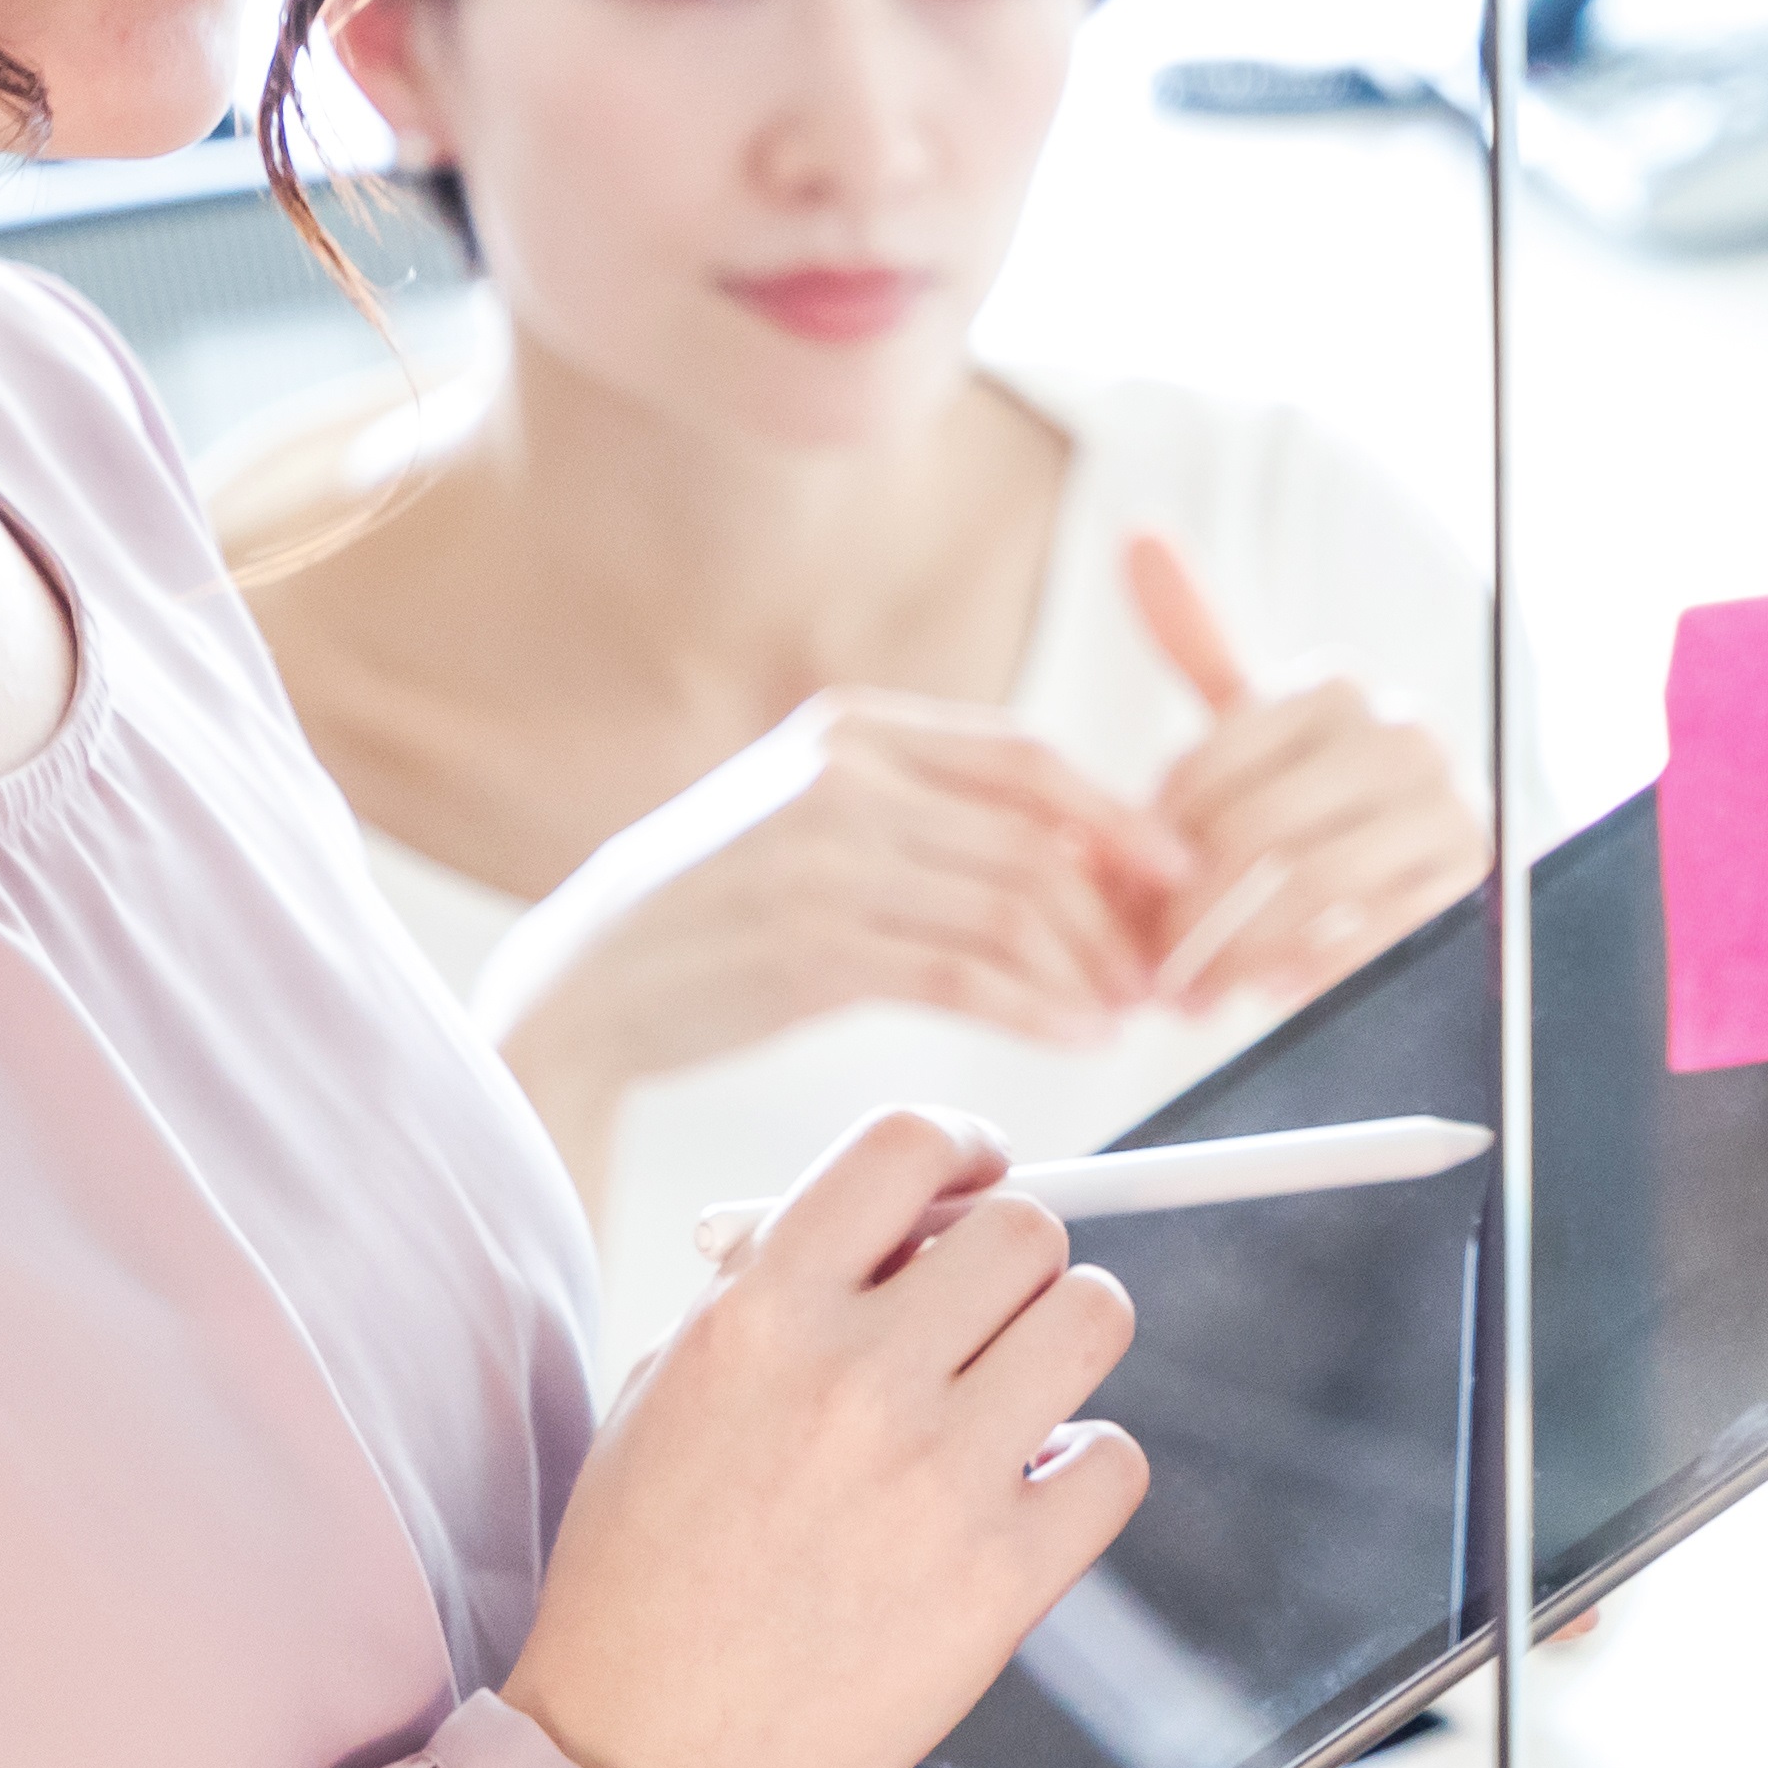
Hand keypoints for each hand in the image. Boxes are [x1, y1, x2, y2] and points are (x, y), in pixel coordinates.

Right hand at [470, 697, 1194, 1169]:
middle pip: (1036, 837)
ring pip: (1012, 907)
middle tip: (1158, 973)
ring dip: (1087, 969)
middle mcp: (844, 779)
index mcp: (854, 730)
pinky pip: (964, 975)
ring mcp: (827, 861)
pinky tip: (1075, 1037)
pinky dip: (1038, 1009)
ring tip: (1121, 1014)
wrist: (591, 981)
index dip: (1117, 818)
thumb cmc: (720, 907)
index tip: (1176, 874)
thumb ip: (926, 813)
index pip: (1026, 758)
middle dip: (1118, 913)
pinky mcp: (814, 949)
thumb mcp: (814, 815)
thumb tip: (1078, 852)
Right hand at [501, 1109, 1153, 1767]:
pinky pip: (1115, 1460)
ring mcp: (936, 1477)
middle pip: (1026, 1228)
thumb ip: (776, 1285)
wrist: (639, 1760)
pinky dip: (1083, 1472)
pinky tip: (1019, 1499)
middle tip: (982, 1319)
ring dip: (1063, 1343)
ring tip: (1010, 1400)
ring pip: (1094, 1318)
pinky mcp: (1001, 1578)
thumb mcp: (668, 1386)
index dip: (963, 1147)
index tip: (978, 1176)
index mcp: (760, 1313)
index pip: (906, 1146)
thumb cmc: (646, 1570)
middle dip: (1014, 1263)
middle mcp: (855, 1378)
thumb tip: (909, 1212)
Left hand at [1123, 530, 1486, 1018]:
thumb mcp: (1261, 726)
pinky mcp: (1475, 885)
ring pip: (1310, 886)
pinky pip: (1374, 936)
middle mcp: (1401, 736)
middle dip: (1187, 910)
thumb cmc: (1321, 798)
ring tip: (1190, 1001)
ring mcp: (1447, 809)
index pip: (1208, 766)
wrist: (1435, 871)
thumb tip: (1137, 535)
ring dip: (1237, 955)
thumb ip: (1200, 642)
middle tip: (1143, 970)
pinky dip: (1309, 975)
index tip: (1120, 898)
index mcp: (1335, 691)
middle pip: (1256, 830)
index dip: (1150, 842)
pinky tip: (1269, 1000)